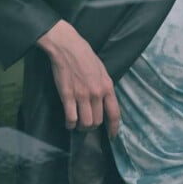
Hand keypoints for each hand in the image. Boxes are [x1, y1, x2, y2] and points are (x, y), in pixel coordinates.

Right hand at [36, 20, 119, 137]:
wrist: (68, 47)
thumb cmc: (85, 56)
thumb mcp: (102, 71)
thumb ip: (105, 87)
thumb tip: (105, 102)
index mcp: (107, 87)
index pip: (114, 114)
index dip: (114, 128)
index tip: (112, 136)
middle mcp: (97, 93)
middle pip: (98, 121)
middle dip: (92, 127)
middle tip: (87, 125)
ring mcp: (82, 95)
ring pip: (85, 123)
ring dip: (81, 127)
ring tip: (78, 125)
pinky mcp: (68, 96)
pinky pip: (71, 118)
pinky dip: (70, 124)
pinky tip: (69, 123)